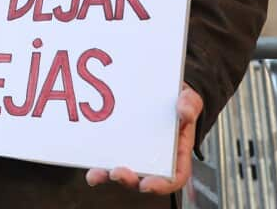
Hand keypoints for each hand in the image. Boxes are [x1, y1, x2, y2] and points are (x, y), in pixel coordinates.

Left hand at [85, 83, 202, 194]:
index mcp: (175, 154)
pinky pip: (106, 157)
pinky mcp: (116, 145)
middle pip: (142, 179)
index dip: (161, 185)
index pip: (173, 178)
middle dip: (128, 180)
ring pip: (120, 172)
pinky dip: (96, 162)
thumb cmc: (177, 100)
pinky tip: (86, 160)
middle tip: (117, 173)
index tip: (147, 184)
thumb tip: (184, 111)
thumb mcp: (189, 99)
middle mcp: (153, 159)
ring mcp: (133, 154)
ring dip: (106, 176)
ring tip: (96, 174)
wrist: (160, 90)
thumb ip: (190, 105)